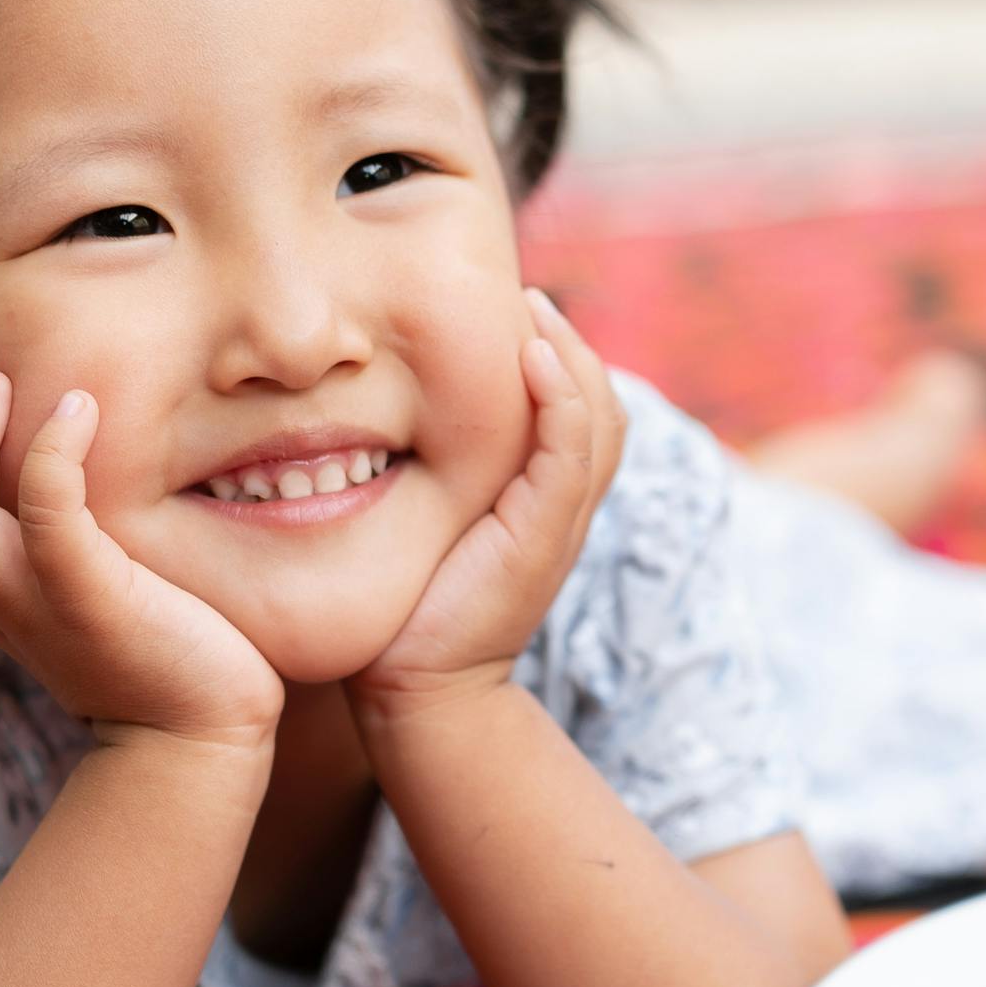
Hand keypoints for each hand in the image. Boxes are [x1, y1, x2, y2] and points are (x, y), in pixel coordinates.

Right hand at [0, 373, 282, 754]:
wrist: (202, 734)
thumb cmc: (156, 649)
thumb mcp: (84, 585)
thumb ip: (53, 540)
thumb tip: (51, 472)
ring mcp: (36, 604)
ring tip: (5, 385)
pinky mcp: (93, 602)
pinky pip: (47, 519)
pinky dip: (51, 456)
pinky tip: (81, 411)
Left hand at [353, 290, 625, 728]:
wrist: (420, 692)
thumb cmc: (408, 608)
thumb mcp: (425, 524)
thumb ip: (432, 475)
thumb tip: (382, 419)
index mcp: (543, 500)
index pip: (579, 410)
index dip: (559, 356)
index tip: (514, 310)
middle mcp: (563, 505)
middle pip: (602, 402)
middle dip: (569, 341)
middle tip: (525, 294)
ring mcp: (560, 520)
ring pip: (598, 416)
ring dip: (570, 354)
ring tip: (533, 308)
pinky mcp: (543, 532)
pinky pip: (571, 448)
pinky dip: (562, 396)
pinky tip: (533, 356)